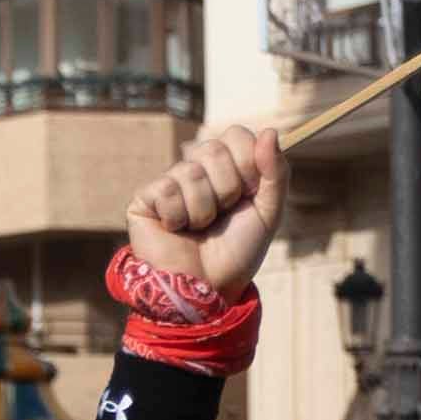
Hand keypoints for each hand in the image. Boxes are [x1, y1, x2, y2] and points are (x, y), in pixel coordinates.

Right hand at [125, 120, 286, 300]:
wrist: (206, 289)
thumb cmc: (237, 253)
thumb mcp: (268, 213)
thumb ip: (276, 173)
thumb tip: (270, 130)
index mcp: (227, 169)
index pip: (236, 135)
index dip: (247, 163)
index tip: (247, 194)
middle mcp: (197, 170)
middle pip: (212, 149)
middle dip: (226, 189)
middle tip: (221, 216)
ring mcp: (169, 183)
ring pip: (189, 172)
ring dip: (202, 210)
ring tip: (198, 229)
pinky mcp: (145, 199)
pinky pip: (165, 189)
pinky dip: (177, 216)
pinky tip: (175, 230)